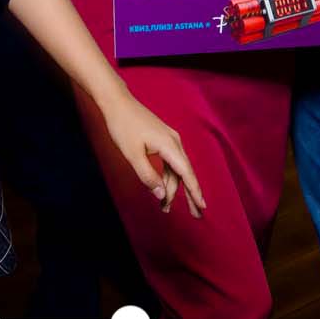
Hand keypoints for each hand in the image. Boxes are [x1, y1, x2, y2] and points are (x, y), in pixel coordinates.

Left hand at [99, 88, 204, 218]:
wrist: (117, 103)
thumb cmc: (123, 126)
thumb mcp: (132, 155)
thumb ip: (147, 176)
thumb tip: (160, 194)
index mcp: (169, 145)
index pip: (186, 174)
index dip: (195, 192)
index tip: (202, 207)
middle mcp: (174, 142)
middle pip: (186, 173)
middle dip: (190, 195)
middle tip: (196, 215)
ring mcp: (169, 140)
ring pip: (176, 170)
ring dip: (172, 189)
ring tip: (165, 207)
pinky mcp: (163, 140)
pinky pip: (170, 163)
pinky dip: (167, 177)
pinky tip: (162, 189)